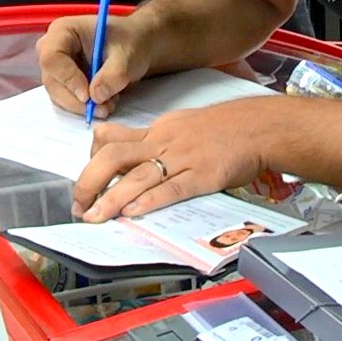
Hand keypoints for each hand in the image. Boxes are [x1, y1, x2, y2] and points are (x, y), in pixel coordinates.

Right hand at [36, 13, 152, 118]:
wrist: (136, 46)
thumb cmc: (130, 41)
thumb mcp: (127, 54)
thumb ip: (113, 74)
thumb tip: (96, 96)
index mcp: (63, 31)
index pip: (52, 58)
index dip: (67, 78)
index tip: (88, 96)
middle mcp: (52, 48)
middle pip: (52, 80)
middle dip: (76, 100)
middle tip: (102, 109)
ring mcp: (56, 67)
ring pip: (58, 94)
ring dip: (81, 106)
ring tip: (109, 105)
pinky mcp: (63, 82)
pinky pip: (66, 99)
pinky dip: (84, 106)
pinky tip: (106, 103)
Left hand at [72, 98, 266, 220]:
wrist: (261, 126)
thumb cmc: (228, 127)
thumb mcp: (185, 124)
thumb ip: (159, 140)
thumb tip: (137, 154)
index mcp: (159, 131)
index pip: (112, 139)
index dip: (91, 159)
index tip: (86, 179)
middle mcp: (164, 143)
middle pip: (114, 156)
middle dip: (89, 181)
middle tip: (80, 203)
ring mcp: (183, 159)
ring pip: (137, 176)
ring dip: (111, 198)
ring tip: (95, 216)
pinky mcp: (203, 176)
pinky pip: (171, 188)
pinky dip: (150, 201)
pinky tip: (134, 212)